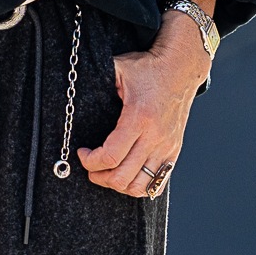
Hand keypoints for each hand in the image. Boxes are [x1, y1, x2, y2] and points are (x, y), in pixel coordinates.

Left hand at [76, 10, 211, 196]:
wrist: (182, 68)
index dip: (90, 161)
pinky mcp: (174, 151)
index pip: (111, 156)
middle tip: (91, 166)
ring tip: (107, 173)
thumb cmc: (149, 68)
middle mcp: (155, 137)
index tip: (82, 152)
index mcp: (139, 118)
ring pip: (139, 186)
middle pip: (123, 177)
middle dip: (99, 176)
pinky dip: (139, 186)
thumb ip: (96, 79)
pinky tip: (127, 174)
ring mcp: (167, 147)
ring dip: (118, 185)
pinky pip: (157, 184)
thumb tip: (73, 89)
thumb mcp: (119, 67)